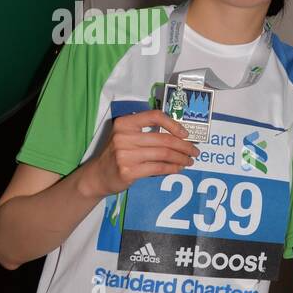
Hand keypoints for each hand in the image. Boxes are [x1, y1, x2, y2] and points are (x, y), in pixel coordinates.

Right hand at [78, 109, 198, 197]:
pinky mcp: (129, 171)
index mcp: (124, 123)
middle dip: (184, 146)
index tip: (185, 134)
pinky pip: (158, 168)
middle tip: (195, 151)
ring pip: (164, 154)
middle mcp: (123, 136)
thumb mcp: (126, 137)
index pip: (154, 116)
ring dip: (181, 158)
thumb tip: (180, 136)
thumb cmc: (118, 154)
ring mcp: (125, 154)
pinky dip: (172, 168)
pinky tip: (178, 169)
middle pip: (164, 139)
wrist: (98, 175)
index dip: (173, 124)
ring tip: (189, 161)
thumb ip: (147, 133)